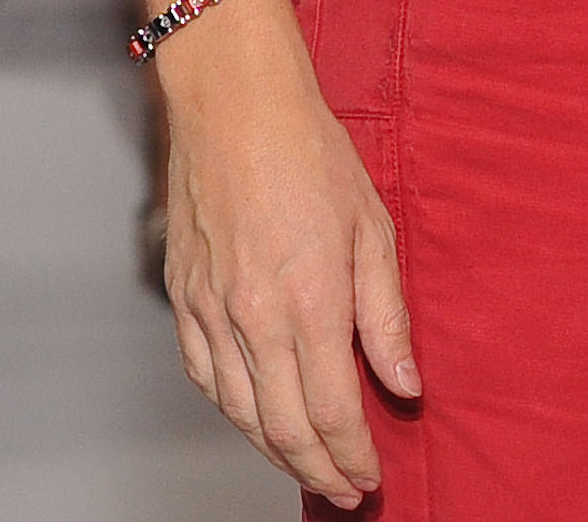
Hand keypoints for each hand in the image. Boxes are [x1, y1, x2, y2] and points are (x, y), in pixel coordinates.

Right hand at [153, 19, 418, 504]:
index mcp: (309, 301)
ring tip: (307, 467)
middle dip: (318, 471)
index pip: (331, 413)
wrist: (234, 104)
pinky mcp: (183, 298)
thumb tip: (404, 384)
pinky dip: (232, 412)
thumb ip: (386, 317)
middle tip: (345, 490)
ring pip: (239, 413)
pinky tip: (255, 418)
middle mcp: (253, 316)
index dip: (353, 456)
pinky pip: (204, 378)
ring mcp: (210, 311)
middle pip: (283, 429)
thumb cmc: (309, 152)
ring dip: (275, 453)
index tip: (371, 476)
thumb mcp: (373, 229)